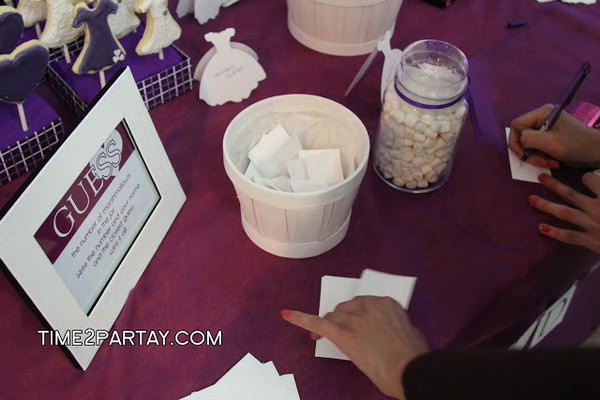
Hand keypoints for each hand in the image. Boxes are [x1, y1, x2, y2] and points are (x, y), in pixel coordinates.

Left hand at [280, 296, 428, 399]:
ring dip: (328, 327)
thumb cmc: (413, 357)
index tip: (351, 323)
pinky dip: (300, 318)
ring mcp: (355, 319)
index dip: (353, 315)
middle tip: (339, 333)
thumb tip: (394, 330)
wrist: (409, 371)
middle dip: (340, 320)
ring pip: (332, 317)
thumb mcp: (410, 333)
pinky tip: (287, 315)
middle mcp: (369, 306)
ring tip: (320, 337)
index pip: (362, 304)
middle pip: (345, 308)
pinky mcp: (341, 333)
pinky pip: (317, 323)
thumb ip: (397, 325)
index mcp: (386, 303)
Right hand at [508, 104, 599, 168]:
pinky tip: (552, 162)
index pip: (517, 125)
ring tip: (550, 163)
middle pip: (521, 135)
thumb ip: (529, 138)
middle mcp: (542, 118)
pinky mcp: (548, 139)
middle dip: (528, 151)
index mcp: (542, 113)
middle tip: (540, 161)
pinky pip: (535, 149)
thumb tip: (519, 140)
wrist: (597, 153)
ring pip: (527, 144)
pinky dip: (541, 158)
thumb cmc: (576, 145)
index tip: (524, 155)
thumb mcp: (550, 142)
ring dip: (536, 157)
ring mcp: (545, 129)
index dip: (516, 141)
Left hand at [530, 172, 599, 251]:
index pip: (590, 178)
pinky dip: (555, 232)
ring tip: (530, 199)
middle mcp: (599, 209)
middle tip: (540, 177)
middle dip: (554, 185)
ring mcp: (594, 225)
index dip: (585, 176)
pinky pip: (570, 236)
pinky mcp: (592, 241)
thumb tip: (587, 177)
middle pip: (571, 194)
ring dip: (546, 205)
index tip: (582, 176)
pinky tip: (541, 227)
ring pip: (565, 212)